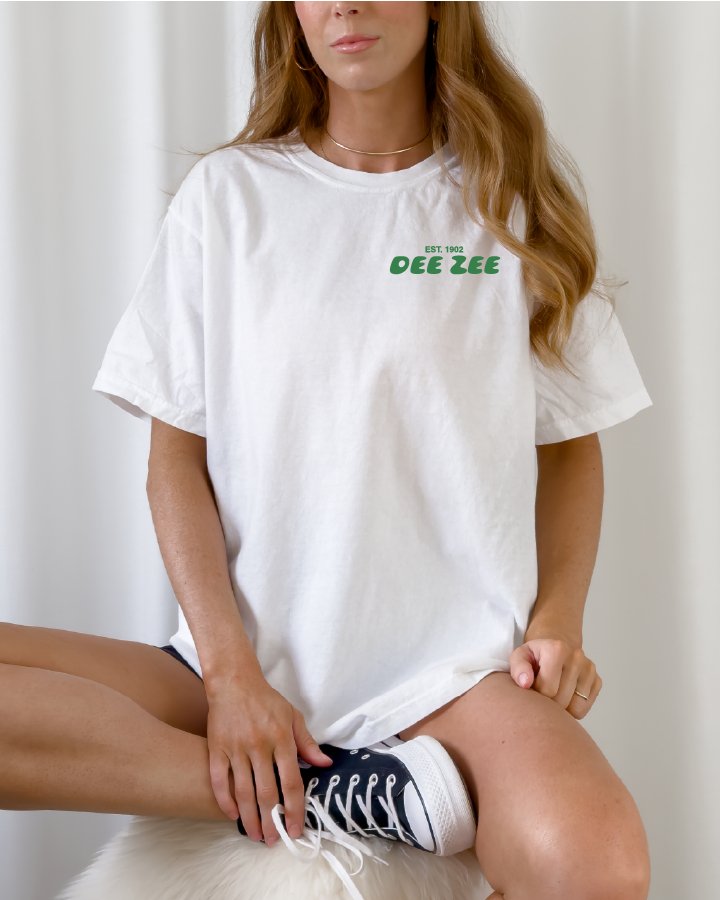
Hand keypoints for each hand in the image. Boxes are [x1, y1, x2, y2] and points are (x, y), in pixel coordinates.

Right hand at [205, 673, 332, 844]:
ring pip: (243, 791)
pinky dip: (225, 800)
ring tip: (256, 835)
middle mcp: (259, 746)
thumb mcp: (293, 717)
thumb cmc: (266, 701)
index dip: (294, 809)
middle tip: (274, 841)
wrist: (234, 682)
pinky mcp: (216, 748)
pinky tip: (232, 815)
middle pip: (267, 792)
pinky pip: (219, 780)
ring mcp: (236, 748)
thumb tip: (325, 764)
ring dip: (250, 818)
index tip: (296, 829)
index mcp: (282, 739)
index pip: (291, 781)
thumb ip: (307, 743)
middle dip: (271, 821)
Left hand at [509, 635, 601, 718]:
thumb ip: (518, 668)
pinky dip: (572, 708)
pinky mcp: (597, 681)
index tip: (533, 685)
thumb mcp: (520, 656)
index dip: (536, 693)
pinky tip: (564, 694)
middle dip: (548, 702)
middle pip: (561, 700)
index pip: (547, 689)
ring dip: (561, 707)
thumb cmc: (535, 656)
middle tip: (541, 690)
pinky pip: (584, 708)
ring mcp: (589, 669)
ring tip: (553, 692)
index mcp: (557, 649)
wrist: (554, 647)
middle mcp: (577, 657)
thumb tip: (525, 683)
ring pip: (575, 708)